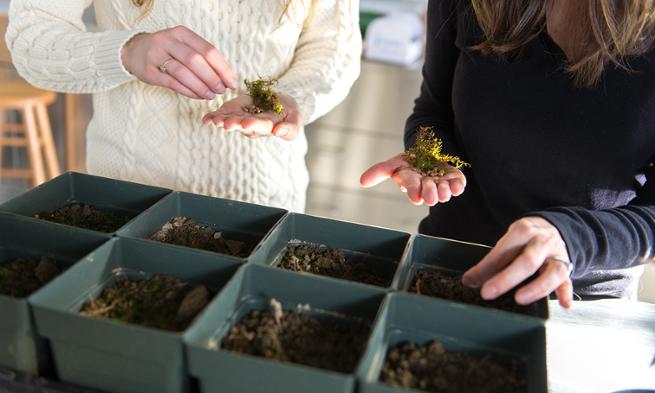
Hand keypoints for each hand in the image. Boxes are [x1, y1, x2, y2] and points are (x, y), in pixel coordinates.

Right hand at [121, 25, 237, 99]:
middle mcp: (168, 41)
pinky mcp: (149, 71)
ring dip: (200, 86)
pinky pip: (172, 83)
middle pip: (195, 60)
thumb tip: (227, 77)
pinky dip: (188, 91)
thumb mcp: (184, 46)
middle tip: (221, 90)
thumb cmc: (168, 51)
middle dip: (212, 78)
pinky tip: (198, 96)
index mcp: (182, 33)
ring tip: (211, 95)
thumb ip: (203, 58)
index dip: (223, 68)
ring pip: (183, 72)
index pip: (208, 50)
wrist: (135, 51)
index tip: (232, 82)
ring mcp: (156, 55)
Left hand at [202, 93, 301, 140]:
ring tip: (214, 121)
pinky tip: (206, 119)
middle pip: (242, 125)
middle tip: (227, 124)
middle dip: (234, 124)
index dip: (253, 124)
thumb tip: (278, 132)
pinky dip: (213, 118)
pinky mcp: (232, 113)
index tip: (246, 123)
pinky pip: (222, 116)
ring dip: (221, 121)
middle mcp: (252, 127)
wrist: (278, 103)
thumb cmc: (289, 113)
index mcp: (268, 127)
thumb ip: (290, 128)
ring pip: (230, 122)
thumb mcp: (295, 118)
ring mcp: (240, 121)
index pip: (260, 126)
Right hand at [360, 154, 465, 205]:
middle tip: (431, 197)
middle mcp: (427, 186)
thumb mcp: (393, 164)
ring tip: (443, 191)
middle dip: (430, 193)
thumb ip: (378, 171)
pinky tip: (457, 187)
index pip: (412, 188)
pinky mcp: (454, 179)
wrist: (427, 154)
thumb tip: (361, 182)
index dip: (414, 192)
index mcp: (412, 183)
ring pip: (443, 191)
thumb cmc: (408, 164)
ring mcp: (441, 183)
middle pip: (429, 192)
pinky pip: (457, 185)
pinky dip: (458, 186)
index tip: (416, 198)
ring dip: (444, 192)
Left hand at [462, 217, 572, 307]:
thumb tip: (470, 281)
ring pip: (552, 272)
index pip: (503, 250)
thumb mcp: (509, 241)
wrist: (553, 228)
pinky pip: (568, 280)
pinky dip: (566, 292)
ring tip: (520, 299)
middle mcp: (542, 242)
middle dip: (506, 278)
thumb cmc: (525, 238)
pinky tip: (563, 304)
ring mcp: (557, 255)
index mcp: (523, 231)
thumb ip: (493, 261)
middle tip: (487, 293)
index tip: (470, 281)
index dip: (486, 267)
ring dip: (537, 287)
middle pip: (527, 260)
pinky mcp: (567, 267)